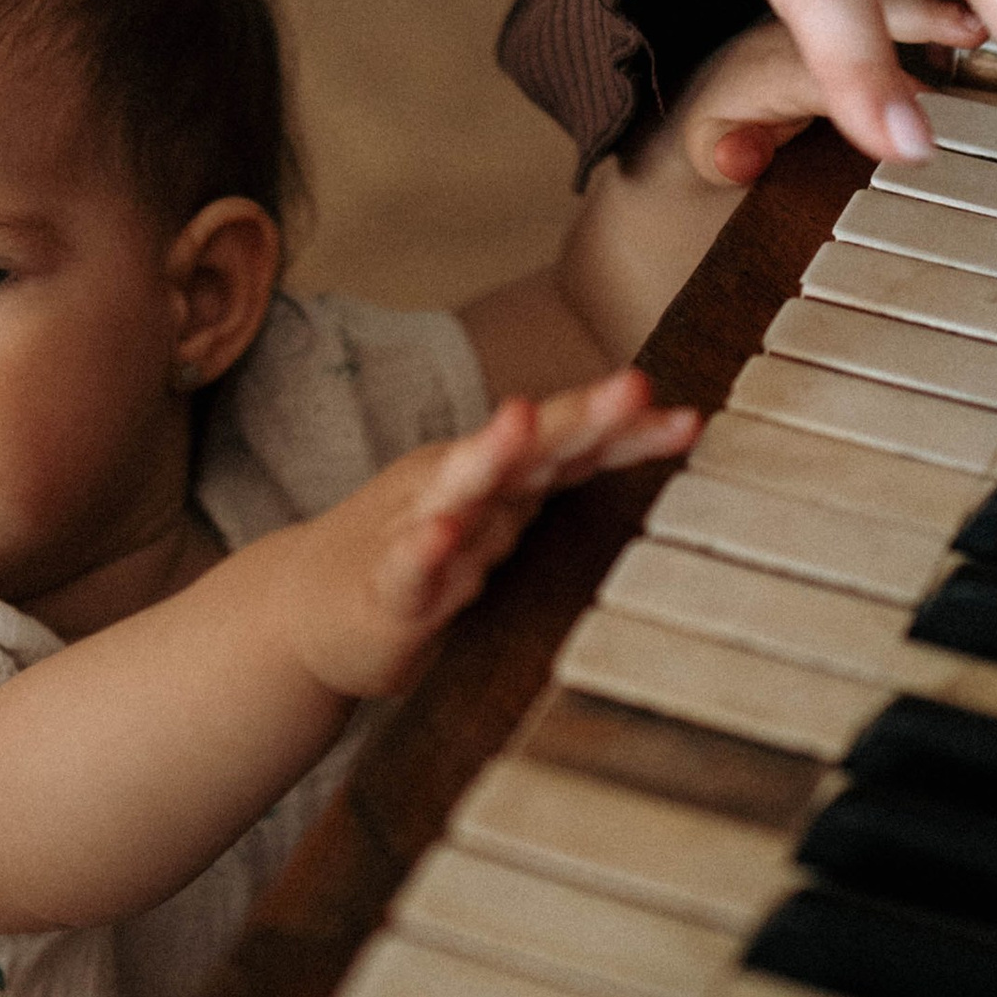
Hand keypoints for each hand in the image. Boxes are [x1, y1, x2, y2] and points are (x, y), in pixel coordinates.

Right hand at [294, 372, 699, 698]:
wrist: (305, 609)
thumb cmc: (421, 556)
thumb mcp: (503, 515)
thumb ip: (561, 480)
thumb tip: (659, 437)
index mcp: (503, 477)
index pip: (575, 444)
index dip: (629, 432)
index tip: (691, 420)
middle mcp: (465, 488)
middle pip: (531, 448)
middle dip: (583, 416)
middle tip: (632, 387)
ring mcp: (418, 527)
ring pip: (461, 487)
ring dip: (492, 453)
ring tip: (522, 420)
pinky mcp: (385, 585)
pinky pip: (407, 564)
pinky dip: (424, 548)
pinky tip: (441, 533)